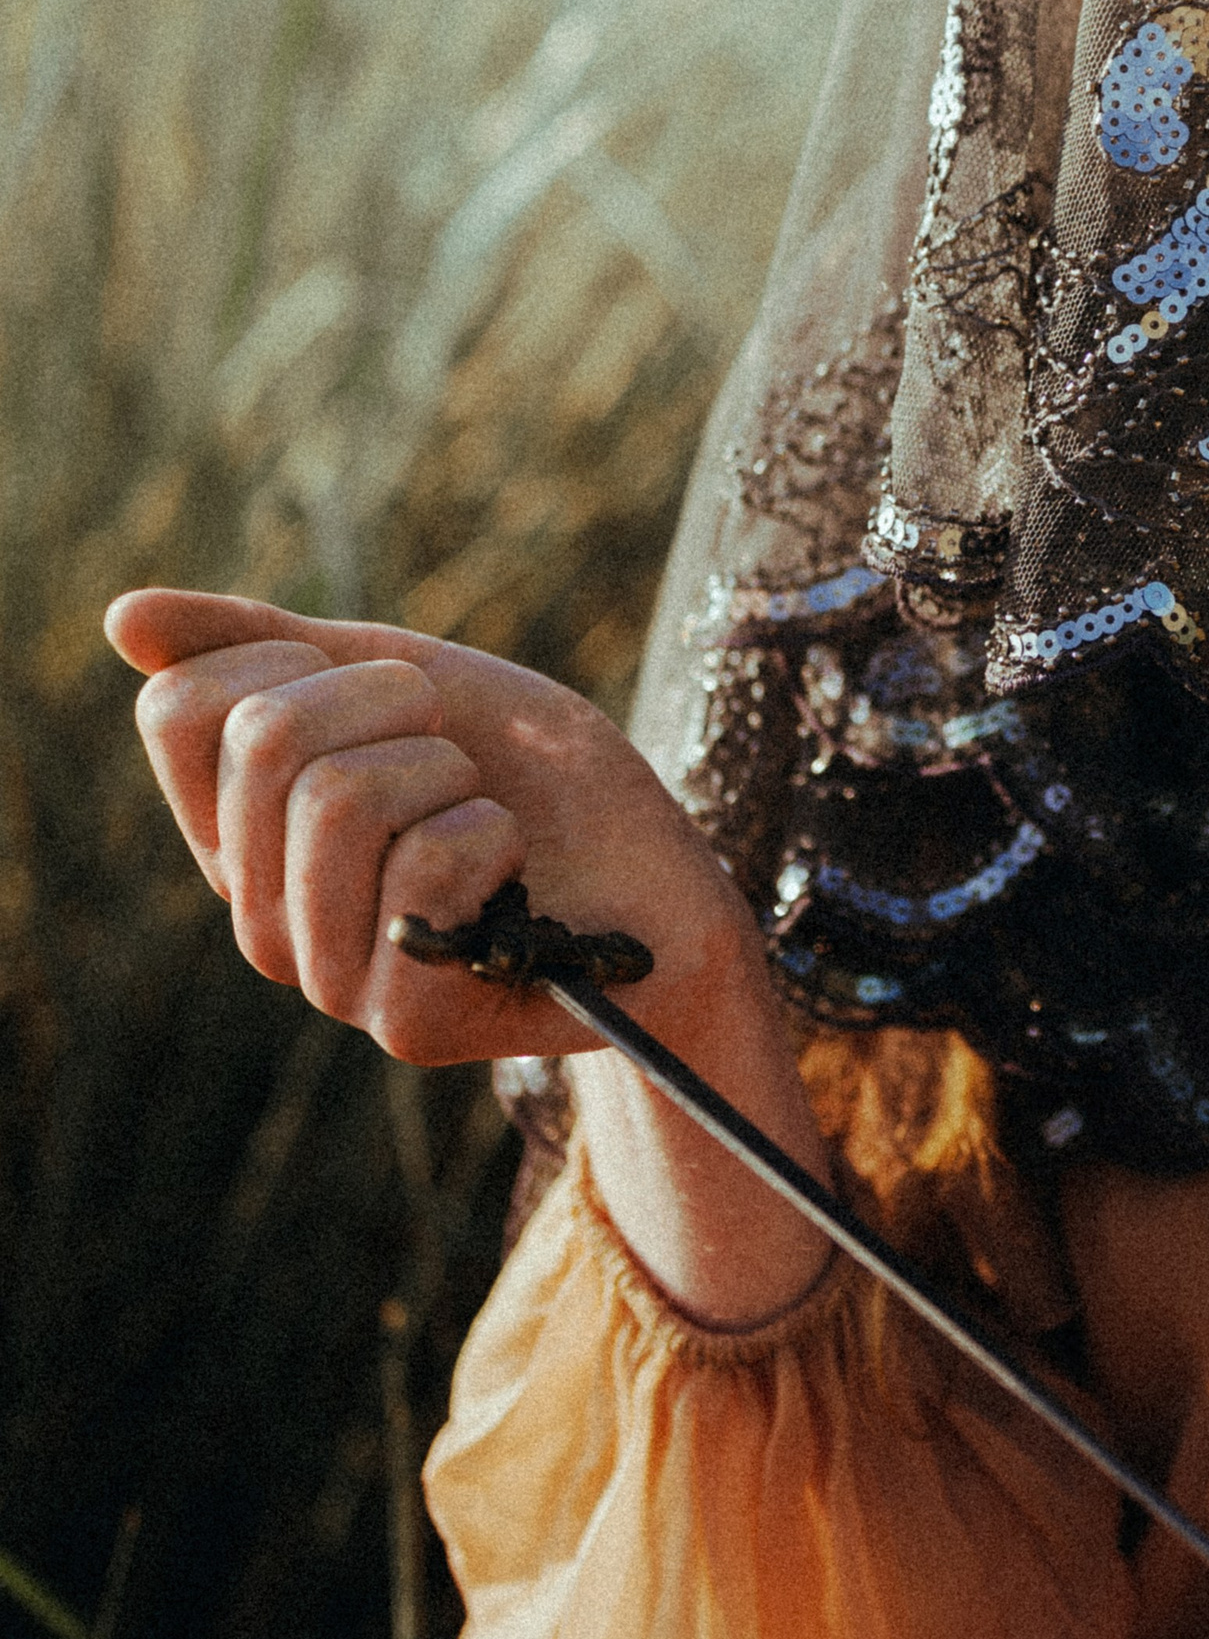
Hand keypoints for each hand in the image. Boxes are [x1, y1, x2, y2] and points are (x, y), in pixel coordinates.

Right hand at [104, 589, 758, 1069]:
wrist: (659, 878)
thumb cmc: (532, 777)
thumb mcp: (406, 679)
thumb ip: (270, 647)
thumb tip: (118, 617)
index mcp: (239, 829)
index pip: (180, 708)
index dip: (301, 658)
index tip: (389, 692)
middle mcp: (256, 911)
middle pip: (267, 740)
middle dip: (396, 704)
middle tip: (454, 754)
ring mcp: (321, 975)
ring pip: (340, 798)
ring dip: (453, 774)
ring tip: (483, 819)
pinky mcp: (401, 1022)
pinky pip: (426, 868)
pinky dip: (498, 835)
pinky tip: (515, 882)